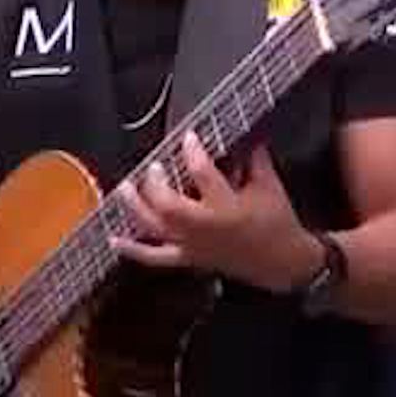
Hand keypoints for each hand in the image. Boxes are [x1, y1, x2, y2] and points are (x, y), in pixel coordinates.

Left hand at [111, 136, 320, 293]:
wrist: (281, 262)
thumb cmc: (276, 221)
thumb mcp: (269, 185)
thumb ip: (254, 158)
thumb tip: (244, 134)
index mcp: (228, 207)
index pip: (204, 175)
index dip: (193, 152)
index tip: (187, 137)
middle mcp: (205, 227)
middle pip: (169, 206)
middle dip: (156, 184)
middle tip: (154, 167)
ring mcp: (192, 245)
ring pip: (156, 228)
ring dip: (135, 208)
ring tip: (124, 188)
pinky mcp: (188, 258)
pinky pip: (155, 257)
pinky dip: (133, 249)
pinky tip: (114, 239)